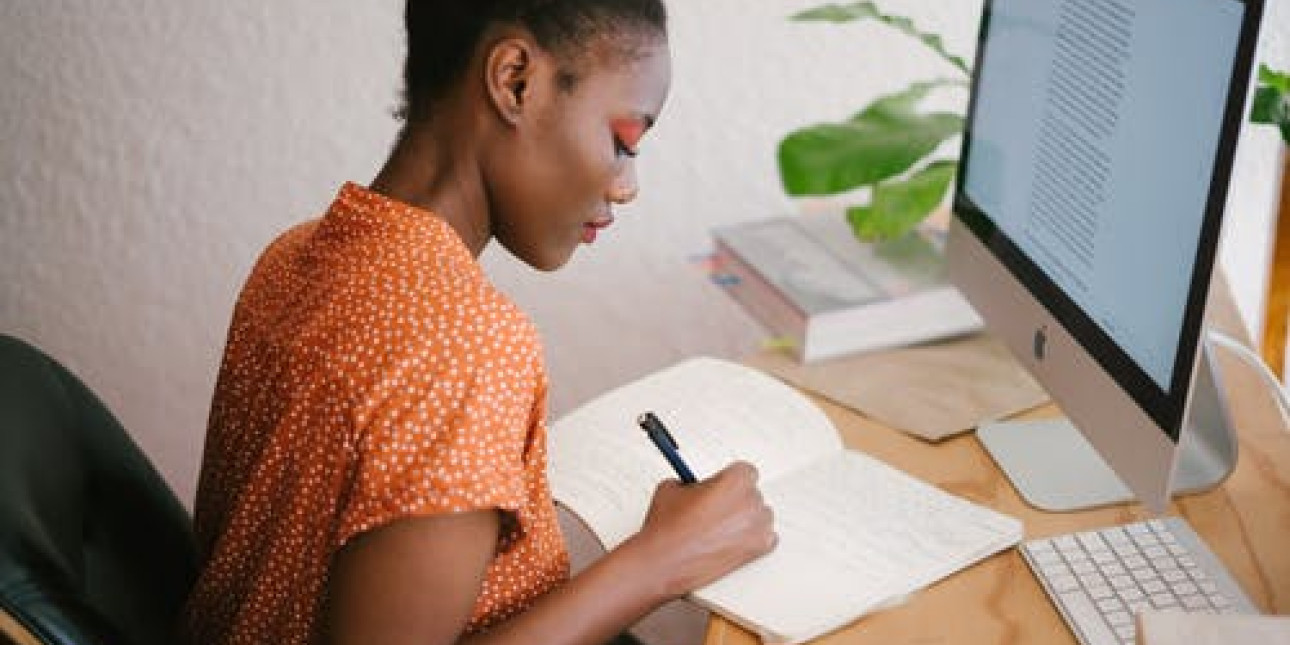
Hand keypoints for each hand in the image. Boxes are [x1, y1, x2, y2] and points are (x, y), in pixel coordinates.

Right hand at [628, 461, 776, 598]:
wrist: (663, 561)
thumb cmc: (668, 529)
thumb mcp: (672, 487)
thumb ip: (693, 482)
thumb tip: (699, 486)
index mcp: (735, 480)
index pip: (745, 471)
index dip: (730, 480)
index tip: (721, 486)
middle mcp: (750, 502)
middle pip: (753, 493)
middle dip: (735, 500)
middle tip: (715, 509)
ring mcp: (757, 527)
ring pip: (761, 516)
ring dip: (746, 519)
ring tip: (720, 528)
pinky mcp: (757, 550)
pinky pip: (767, 538)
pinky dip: (753, 539)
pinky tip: (733, 540)